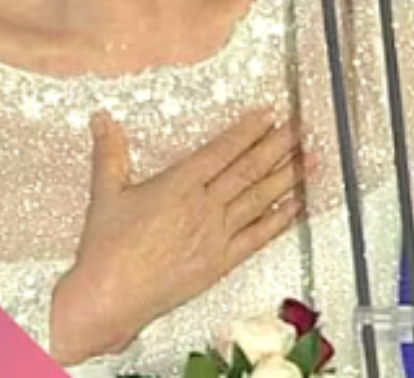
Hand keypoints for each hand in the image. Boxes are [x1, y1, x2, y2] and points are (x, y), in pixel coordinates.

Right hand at [51, 108, 309, 364]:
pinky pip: (258, 236)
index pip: (223, 150)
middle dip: (279, 146)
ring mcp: (216, 234)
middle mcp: (204, 206)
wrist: (106, 300)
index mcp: (179, 185)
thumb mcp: (105, 192)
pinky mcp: (221, 261)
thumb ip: (109, 152)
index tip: (270, 114)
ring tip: (311, 158)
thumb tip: (101, 117)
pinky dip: (280, 219)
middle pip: (249, 170)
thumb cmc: (105, 249)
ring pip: (259, 199)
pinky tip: (297, 204)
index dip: (249, 130)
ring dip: (288, 177)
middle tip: (302, 127)